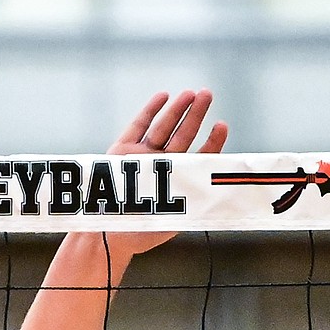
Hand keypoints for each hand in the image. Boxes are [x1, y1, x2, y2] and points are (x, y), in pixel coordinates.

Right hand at [106, 89, 226, 257]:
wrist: (106, 236)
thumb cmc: (141, 232)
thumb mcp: (176, 219)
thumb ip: (196, 201)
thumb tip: (223, 190)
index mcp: (177, 179)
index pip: (199, 156)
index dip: (211, 141)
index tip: (222, 125)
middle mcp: (161, 164)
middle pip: (183, 135)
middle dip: (196, 115)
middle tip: (207, 94)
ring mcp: (141, 156)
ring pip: (163, 127)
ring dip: (177, 109)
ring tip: (190, 93)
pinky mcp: (121, 150)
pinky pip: (138, 126)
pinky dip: (151, 110)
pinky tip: (164, 96)